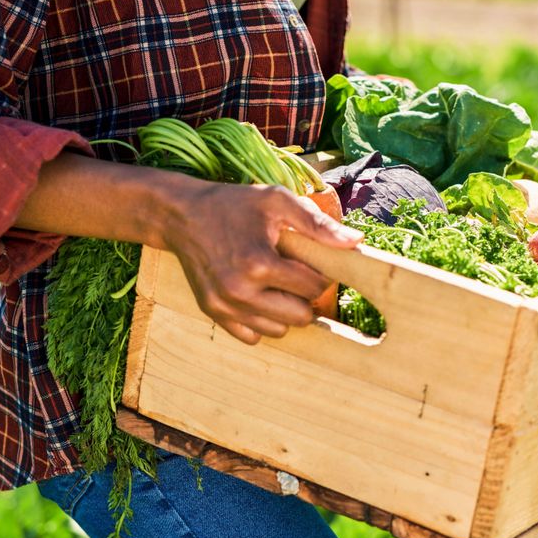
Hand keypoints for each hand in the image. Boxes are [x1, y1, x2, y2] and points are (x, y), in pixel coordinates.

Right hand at [150, 181, 362, 344]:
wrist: (181, 216)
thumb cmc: (233, 204)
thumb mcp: (276, 201)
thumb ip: (317, 223)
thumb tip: (356, 242)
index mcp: (260, 263)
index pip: (314, 287)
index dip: (319, 274)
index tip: (309, 261)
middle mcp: (241, 291)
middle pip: (301, 316)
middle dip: (305, 296)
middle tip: (295, 275)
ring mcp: (225, 306)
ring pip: (279, 330)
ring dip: (286, 311)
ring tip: (276, 285)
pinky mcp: (213, 313)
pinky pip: (253, 336)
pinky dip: (262, 322)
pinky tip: (258, 297)